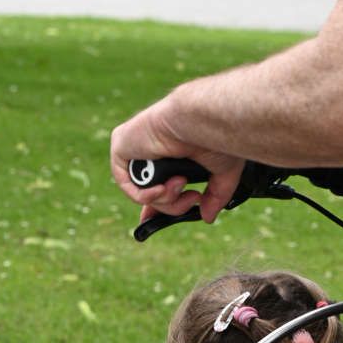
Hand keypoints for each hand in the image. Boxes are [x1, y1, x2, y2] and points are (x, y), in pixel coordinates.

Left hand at [110, 100, 243, 223]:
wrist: (199, 121)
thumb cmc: (215, 136)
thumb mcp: (222, 172)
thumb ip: (215, 195)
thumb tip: (208, 217)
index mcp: (170, 155)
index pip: (156, 185)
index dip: (159, 206)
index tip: (162, 220)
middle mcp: (151, 151)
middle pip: (151, 195)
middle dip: (171, 206)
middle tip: (191, 198)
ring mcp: (135, 148)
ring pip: (141, 193)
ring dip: (164, 198)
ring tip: (179, 184)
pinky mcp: (121, 146)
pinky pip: (126, 185)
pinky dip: (144, 194)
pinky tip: (162, 188)